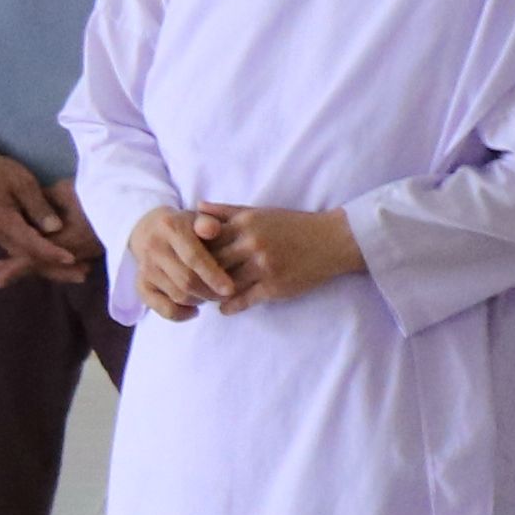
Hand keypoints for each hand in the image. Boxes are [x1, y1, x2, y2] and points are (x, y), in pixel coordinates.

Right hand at [0, 147, 93, 285]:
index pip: (32, 244)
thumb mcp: (22, 182)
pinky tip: (58, 263)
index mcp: (5, 223)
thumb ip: (39, 206)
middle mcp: (1, 237)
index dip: (53, 253)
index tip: (73, 259)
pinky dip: (42, 259)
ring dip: (51, 267)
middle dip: (58, 269)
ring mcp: (1, 238)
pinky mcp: (3, 235)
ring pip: (27, 259)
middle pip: (31, 259)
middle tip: (83, 275)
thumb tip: (56, 228)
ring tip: (76, 273)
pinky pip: (23, 252)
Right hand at [125, 208, 243, 319]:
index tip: (231, 289)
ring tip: (213, 295)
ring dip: (199, 301)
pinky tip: (194, 311)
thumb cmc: (184, 225)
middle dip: (210, 292)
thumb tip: (213, 228)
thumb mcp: (197, 217)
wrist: (148, 229)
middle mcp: (154, 248)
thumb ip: (208, 222)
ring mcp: (145, 268)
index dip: (213, 275)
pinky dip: (179, 314)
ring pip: (177, 295)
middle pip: (185, 280)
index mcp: (170, 228)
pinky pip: (160, 307)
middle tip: (227, 295)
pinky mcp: (141, 284)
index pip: (193, 257)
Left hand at [192, 204, 363, 307]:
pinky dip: (230, 306)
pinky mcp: (275, 286)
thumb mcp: (259, 212)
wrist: (331, 241)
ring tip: (204, 297)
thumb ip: (226, 211)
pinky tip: (223, 308)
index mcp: (245, 223)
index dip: (192, 251)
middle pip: (212, 262)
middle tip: (187, 284)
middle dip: (199, 274)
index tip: (183, 260)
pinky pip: (244, 300)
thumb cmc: (291, 225)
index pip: (206, 239)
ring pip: (225, 284)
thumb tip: (196, 206)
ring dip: (213, 293)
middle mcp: (252, 243)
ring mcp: (263, 266)